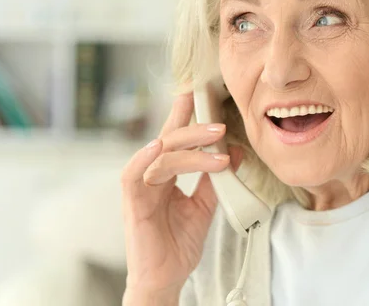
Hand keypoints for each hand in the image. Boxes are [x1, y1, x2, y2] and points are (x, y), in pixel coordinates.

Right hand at [120, 92, 242, 301]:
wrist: (165, 279)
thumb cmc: (178, 244)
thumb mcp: (204, 206)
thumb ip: (214, 179)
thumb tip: (236, 151)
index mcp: (165, 174)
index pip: (175, 138)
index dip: (184, 114)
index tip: (198, 90)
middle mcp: (151, 175)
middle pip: (170, 140)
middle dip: (195, 127)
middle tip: (220, 123)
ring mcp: (140, 187)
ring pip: (160, 153)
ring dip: (187, 145)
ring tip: (214, 140)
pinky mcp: (132, 203)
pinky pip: (133, 174)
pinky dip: (145, 158)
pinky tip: (160, 146)